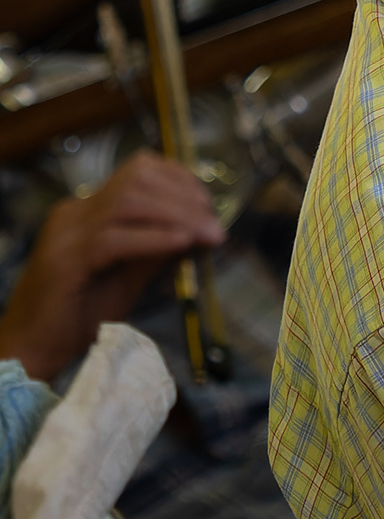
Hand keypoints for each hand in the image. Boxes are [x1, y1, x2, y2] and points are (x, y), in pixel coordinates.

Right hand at [0, 152, 222, 380]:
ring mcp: (66, 234)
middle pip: (136, 178)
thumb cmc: (81, 314)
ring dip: (176, 215)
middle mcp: (74, 213)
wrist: (34, 348)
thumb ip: (160, 247)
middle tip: (214, 224)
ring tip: (206, 235)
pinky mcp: (65, 261)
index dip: (180, 180)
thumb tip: (202, 228)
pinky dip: (154, 238)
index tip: (209, 205)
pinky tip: (181, 244)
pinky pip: (114, 238)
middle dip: (184, 196)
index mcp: (88, 210)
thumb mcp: (131, 273)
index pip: (138, 169)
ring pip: (127, 201)